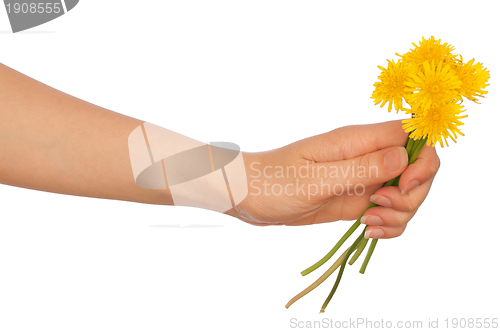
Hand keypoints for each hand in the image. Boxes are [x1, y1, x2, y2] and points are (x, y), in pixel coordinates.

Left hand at [226, 120, 439, 238]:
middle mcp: (364, 157)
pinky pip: (388, 211)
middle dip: (413, 194)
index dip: (421, 159)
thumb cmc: (274, 182)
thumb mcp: (316, 179)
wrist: (251, 196)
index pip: (410, 135)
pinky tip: (369, 231)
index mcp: (355, 141)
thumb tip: (405, 156)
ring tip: (369, 224)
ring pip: (406, 193)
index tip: (405, 185)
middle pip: (417, 167)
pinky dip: (389, 225)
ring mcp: (363, 179)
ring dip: (400, 214)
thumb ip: (361, 169)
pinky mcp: (357, 200)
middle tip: (380, 207)